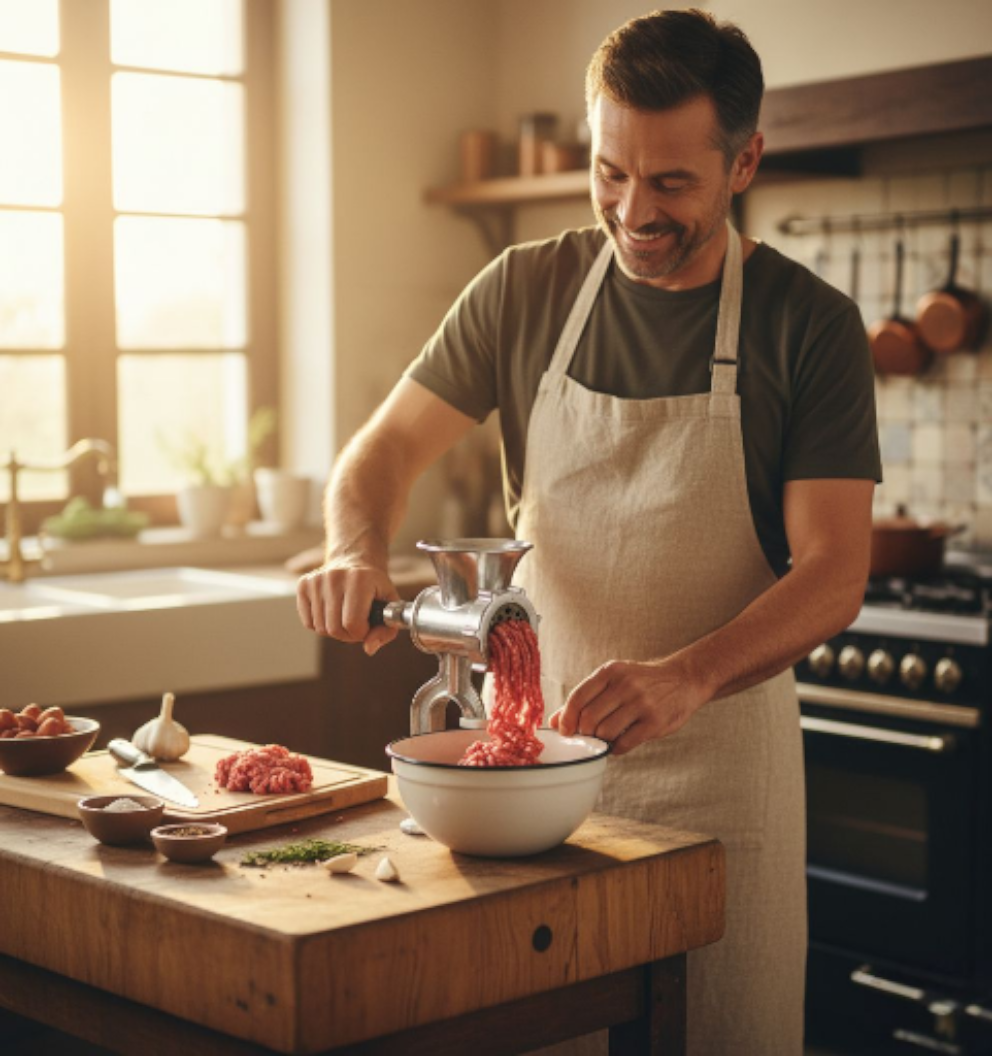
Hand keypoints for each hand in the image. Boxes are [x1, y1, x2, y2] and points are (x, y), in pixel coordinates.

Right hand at [296, 561, 399, 655]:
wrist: (354, 561)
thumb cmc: (373, 587)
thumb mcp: (389, 604)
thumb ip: (387, 630)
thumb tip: (369, 648)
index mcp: (360, 579)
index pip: (353, 624)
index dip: (362, 632)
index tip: (367, 624)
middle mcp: (335, 576)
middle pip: (334, 629)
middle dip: (348, 634)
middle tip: (356, 622)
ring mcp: (316, 580)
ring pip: (321, 628)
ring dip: (334, 630)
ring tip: (344, 615)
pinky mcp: (303, 585)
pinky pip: (308, 623)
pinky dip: (320, 625)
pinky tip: (330, 611)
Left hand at [549, 658, 709, 755]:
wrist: (684, 679)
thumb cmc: (642, 681)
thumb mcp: (613, 679)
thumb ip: (585, 698)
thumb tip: (554, 721)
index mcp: (610, 671)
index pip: (577, 698)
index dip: (566, 719)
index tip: (565, 731)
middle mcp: (625, 685)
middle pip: (589, 718)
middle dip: (584, 732)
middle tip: (589, 735)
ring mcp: (641, 703)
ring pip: (605, 732)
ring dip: (601, 740)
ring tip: (607, 737)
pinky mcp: (655, 722)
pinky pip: (625, 743)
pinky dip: (617, 748)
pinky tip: (620, 743)